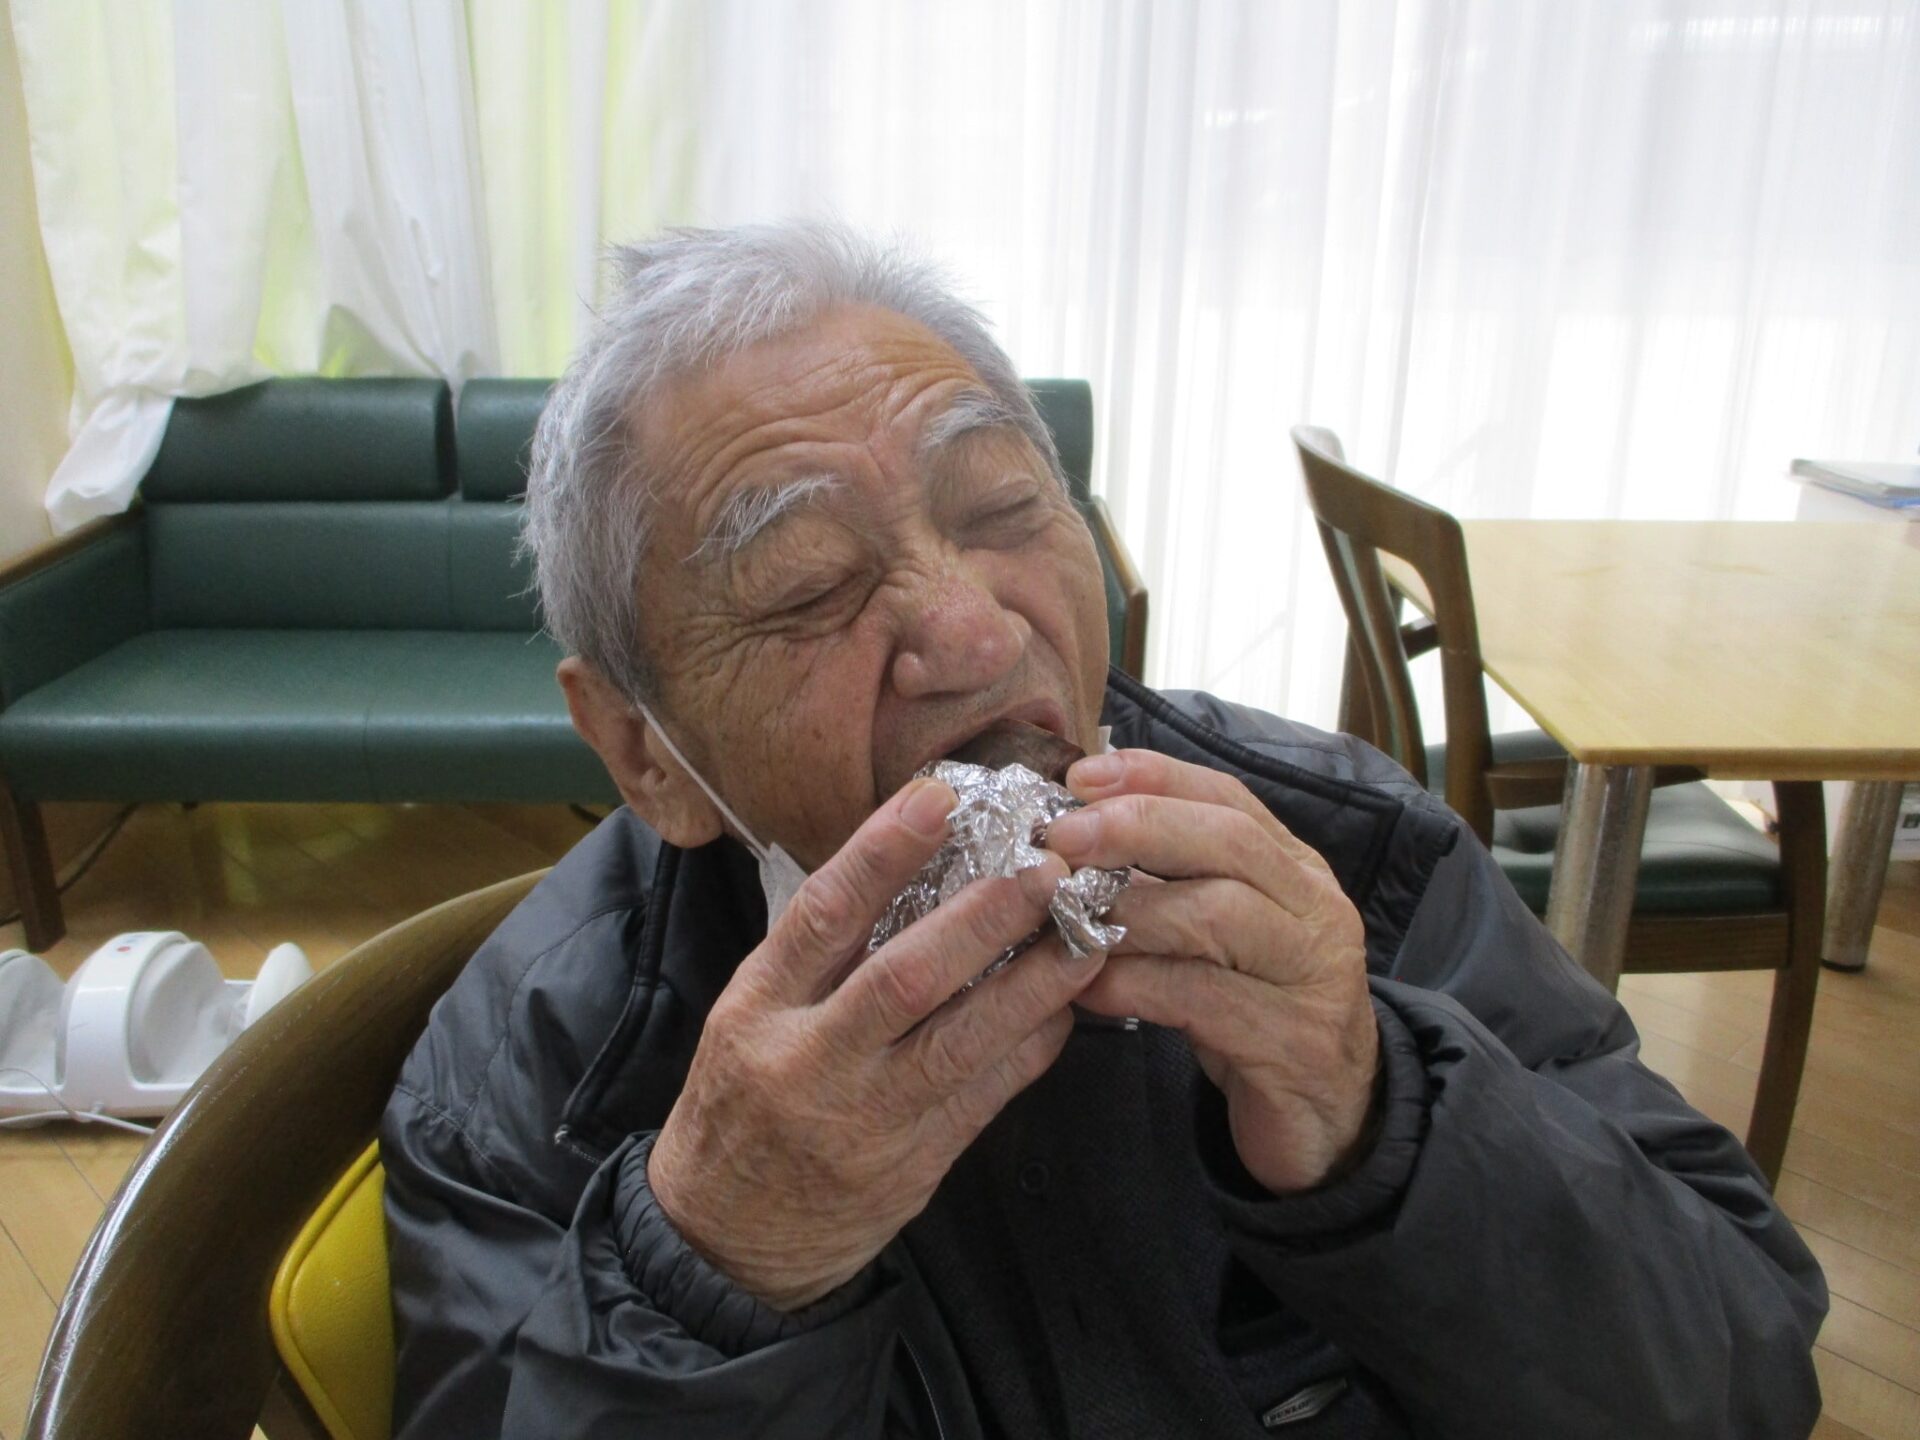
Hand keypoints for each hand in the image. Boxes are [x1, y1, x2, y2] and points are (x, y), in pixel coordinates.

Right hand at [648, 777, 1104, 1309]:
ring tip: (1086, 935)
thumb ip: (818, 954)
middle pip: (903, 976)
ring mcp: (862, 1119)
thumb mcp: (750, 1015)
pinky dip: (1030, 1049)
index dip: (880, 851)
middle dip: (983, 918)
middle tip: (1045, 868)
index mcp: (758, 1007)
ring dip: (1032, 984)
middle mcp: (808, 1059)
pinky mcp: (911, 1167)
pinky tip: (1067, 1009)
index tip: (937, 798)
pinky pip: (984, 1098)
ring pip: (961, 1043)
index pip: (822, 914)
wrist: (726, 1238)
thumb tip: (910, 864)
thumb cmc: (744, 1101)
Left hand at [1044, 750, 1379, 1193]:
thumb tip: (1076, 839)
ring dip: (1130, 912)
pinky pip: (1204, 998)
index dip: (1154, 777)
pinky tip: (1090, 990)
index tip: (1081, 774)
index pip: (1228, 799)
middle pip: (1228, 841)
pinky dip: (1136, 986)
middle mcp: (1315, 911)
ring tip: (1065, 919)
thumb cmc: (1255, 1014)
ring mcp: (1313, 975)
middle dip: (1136, 827)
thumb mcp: (1219, 941)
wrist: (1327, 1121)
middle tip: (1062, 836)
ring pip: (1218, 915)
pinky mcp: (1294, 1041)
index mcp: (1297, 871)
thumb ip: (1170, 888)